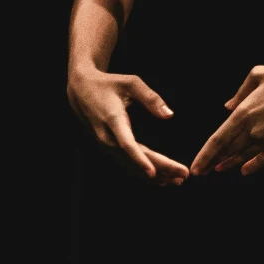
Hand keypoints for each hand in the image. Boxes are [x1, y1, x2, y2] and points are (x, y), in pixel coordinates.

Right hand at [67, 68, 189, 186]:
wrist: (81, 90)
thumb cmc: (108, 84)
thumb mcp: (130, 83)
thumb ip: (150, 98)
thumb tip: (169, 115)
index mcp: (113, 120)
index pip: (126, 144)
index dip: (139, 160)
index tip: (153, 172)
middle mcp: (107, 137)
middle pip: (133, 159)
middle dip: (159, 169)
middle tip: (183, 176)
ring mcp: (105, 145)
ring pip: (130, 166)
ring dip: (154, 175)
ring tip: (177, 181)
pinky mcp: (107, 148)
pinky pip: (126, 164)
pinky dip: (143, 172)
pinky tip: (160, 178)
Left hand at [189, 63, 263, 178]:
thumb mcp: (257, 74)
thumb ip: (239, 93)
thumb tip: (227, 107)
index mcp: (244, 112)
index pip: (217, 140)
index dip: (205, 156)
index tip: (196, 168)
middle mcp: (253, 129)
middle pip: (228, 152)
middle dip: (212, 162)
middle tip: (201, 172)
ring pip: (244, 157)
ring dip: (230, 164)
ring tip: (219, 169)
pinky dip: (253, 167)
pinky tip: (245, 171)